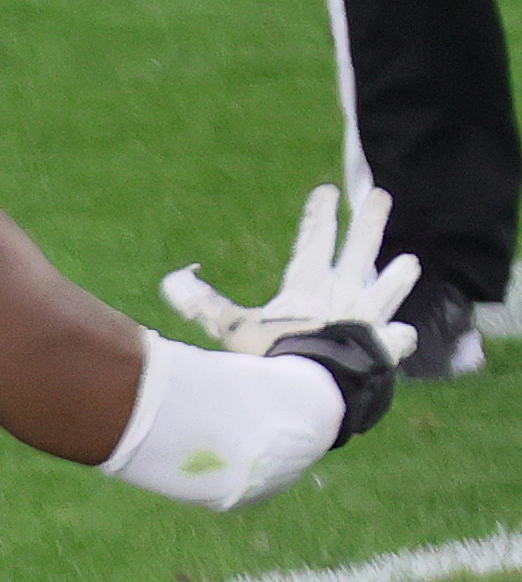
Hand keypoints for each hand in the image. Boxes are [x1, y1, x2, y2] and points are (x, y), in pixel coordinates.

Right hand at [161, 185, 419, 361]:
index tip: (326, 191)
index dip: (319, 216)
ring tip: (409, 262)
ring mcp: (367, 321)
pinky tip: (404, 335)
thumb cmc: (273, 358)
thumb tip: (171, 282)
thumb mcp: (234, 330)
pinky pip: (396, 340)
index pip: (314, 241)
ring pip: (387, 290)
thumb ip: (206, 306)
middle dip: (369, 221)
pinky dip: (399, 338)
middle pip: (360, 250)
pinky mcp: (383, 348)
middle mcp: (342, 296)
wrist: (313, 389)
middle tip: (380, 196)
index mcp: (308, 287)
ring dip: (397, 276)